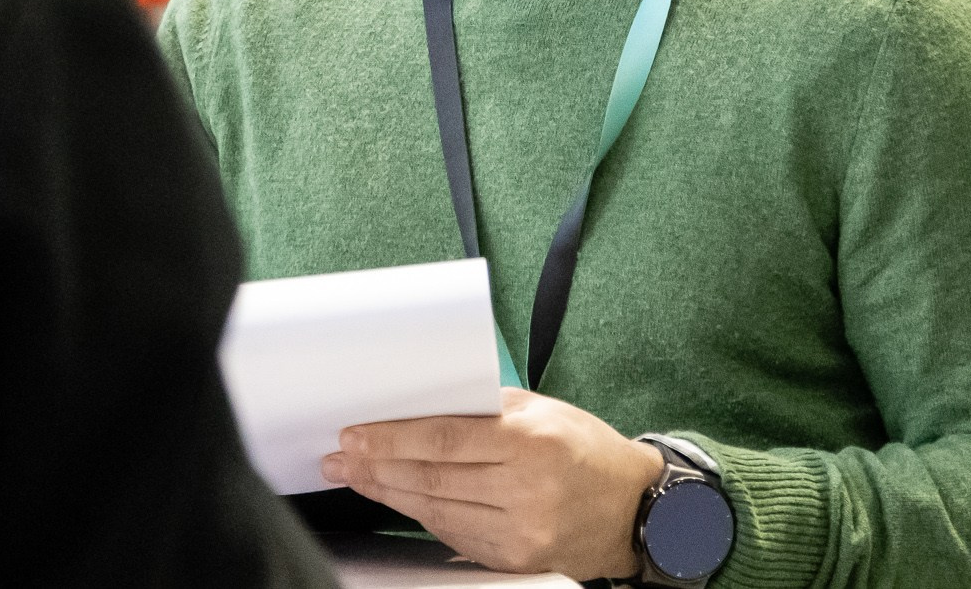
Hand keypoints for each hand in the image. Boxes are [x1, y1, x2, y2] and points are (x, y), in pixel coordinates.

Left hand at [321, 390, 663, 579]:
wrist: (631, 508)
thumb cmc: (584, 448)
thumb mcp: (542, 410)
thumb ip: (484, 410)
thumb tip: (420, 411)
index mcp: (531, 441)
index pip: (444, 439)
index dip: (391, 439)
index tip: (354, 436)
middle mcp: (526, 489)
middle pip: (432, 479)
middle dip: (377, 467)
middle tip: (340, 459)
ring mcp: (521, 531)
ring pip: (436, 511)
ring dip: (389, 493)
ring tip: (357, 477)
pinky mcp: (516, 560)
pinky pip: (454, 536)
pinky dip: (422, 516)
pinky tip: (401, 500)